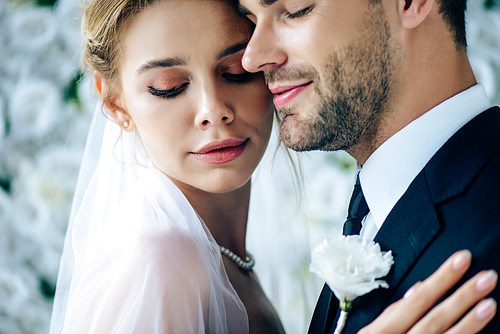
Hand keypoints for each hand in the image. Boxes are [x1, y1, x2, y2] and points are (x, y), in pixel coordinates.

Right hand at [359, 250, 496, 333]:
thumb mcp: (370, 333)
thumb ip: (393, 313)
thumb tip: (417, 289)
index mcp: (383, 331)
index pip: (418, 299)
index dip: (442, 278)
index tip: (461, 261)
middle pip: (437, 317)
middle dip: (462, 296)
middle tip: (488, 277)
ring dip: (471, 321)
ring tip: (490, 303)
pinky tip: (481, 331)